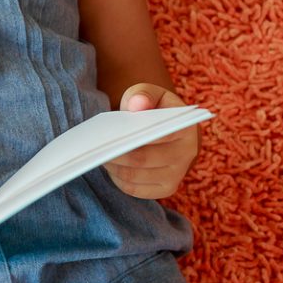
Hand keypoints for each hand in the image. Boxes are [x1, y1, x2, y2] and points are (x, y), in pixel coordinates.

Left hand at [102, 84, 199, 198]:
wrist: (167, 129)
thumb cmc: (155, 109)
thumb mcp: (150, 93)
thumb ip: (144, 94)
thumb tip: (137, 104)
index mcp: (186, 129)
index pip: (160, 135)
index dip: (133, 135)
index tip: (110, 132)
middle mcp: (186, 155)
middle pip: (143, 159)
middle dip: (116, 153)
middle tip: (96, 147)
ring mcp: (176, 175)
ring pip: (136, 176)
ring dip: (113, 167)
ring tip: (99, 155)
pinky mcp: (165, 189)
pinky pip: (135, 189)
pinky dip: (118, 178)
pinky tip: (109, 166)